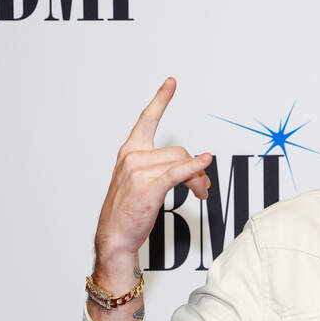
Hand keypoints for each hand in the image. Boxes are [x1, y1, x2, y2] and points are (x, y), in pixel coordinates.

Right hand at [93, 78, 212, 290]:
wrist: (115, 237)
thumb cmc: (129, 212)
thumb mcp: (143, 182)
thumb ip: (164, 168)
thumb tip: (196, 165)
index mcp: (129, 152)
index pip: (146, 119)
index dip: (160, 99)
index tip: (171, 83)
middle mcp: (132, 157)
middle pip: (179, 151)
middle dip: (197, 169)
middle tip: (204, 188)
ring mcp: (138, 171)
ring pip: (183, 163)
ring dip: (199, 179)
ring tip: (201, 193)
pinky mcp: (148, 187)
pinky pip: (179, 172)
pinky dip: (195, 168)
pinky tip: (205, 164)